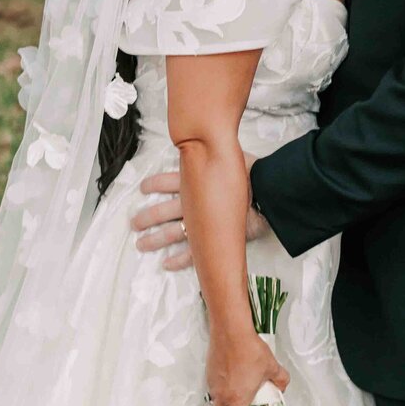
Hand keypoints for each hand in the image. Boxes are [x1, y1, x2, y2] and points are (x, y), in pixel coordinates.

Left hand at [131, 165, 270, 270]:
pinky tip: (166, 264)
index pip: (167, 181)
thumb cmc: (253, 173)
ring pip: (172, 233)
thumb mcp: (229, 157)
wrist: (270, 191)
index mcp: (195, 180)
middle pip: (163, 211)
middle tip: (134, 223)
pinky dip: (179, 260)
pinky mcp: (214, 239)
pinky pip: (193, 253)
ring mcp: (202, 223)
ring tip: (141, 244)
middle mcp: (193, 202)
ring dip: (154, 240)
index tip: (143, 188)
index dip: (153, 184)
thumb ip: (213, 156)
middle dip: (146, 217)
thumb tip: (205, 142)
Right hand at [207, 330, 289, 405]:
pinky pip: (213, 388)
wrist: (230, 331)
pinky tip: (230, 377)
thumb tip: (282, 387)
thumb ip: (280, 380)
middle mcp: (223, 395)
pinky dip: (220, 389)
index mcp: (238, 399)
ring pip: (215, 402)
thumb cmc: (252, 352)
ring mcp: (213, 384)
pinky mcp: (208, 373)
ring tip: (234, 395)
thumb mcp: (272, 367)